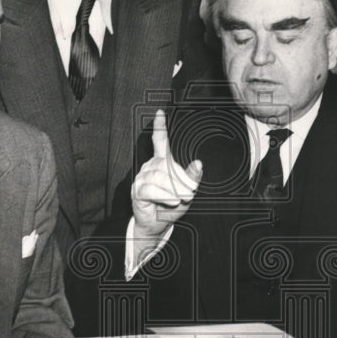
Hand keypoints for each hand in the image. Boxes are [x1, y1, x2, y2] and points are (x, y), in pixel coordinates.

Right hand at [131, 109, 202, 241]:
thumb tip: (198, 163)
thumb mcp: (187, 191)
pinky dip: (165, 195)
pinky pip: (152, 189)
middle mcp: (150, 166)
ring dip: (174, 190)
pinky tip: (173, 200)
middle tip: (188, 193)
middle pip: (167, 165)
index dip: (160, 127)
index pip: (159, 141)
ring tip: (180, 199)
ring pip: (160, 177)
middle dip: (181, 179)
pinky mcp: (138, 190)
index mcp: (162, 162)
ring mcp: (142, 177)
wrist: (157, 225)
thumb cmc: (171, 206)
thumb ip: (192, 177)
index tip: (160, 113)